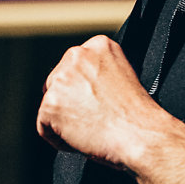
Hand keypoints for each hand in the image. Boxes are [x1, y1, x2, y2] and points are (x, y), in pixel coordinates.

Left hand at [37, 35, 169, 169]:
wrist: (140, 135)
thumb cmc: (137, 114)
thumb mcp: (124, 74)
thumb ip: (99, 70)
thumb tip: (82, 84)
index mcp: (99, 45)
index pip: (75, 66)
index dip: (84, 89)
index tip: (96, 100)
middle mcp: (77, 55)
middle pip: (58, 82)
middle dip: (70, 102)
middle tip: (92, 117)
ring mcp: (61, 79)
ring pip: (50, 104)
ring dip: (65, 120)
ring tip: (90, 128)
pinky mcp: (50, 104)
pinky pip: (44, 126)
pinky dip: (59, 138)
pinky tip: (81, 138)